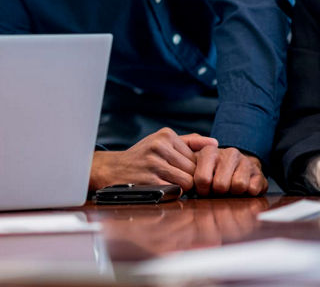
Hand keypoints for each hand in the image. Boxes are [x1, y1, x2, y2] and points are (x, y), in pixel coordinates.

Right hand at [89, 128, 218, 191]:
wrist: (113, 169)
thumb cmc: (142, 156)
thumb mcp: (161, 141)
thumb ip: (189, 142)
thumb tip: (215, 144)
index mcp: (165, 135)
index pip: (197, 156)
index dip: (193, 167)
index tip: (182, 170)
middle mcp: (159, 146)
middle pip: (194, 170)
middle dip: (189, 177)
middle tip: (175, 178)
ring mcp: (153, 163)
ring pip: (187, 182)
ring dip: (182, 186)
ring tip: (169, 182)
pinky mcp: (150, 180)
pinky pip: (176, 191)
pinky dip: (172, 192)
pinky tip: (161, 187)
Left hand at [191, 146, 267, 195]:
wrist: (237, 168)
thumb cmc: (211, 172)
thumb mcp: (194, 169)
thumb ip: (185, 173)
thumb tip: (183, 185)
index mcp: (209, 151)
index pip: (203, 179)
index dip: (203, 190)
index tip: (204, 188)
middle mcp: (229, 153)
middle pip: (221, 185)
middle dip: (218, 192)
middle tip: (218, 189)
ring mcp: (246, 161)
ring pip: (239, 186)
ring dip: (233, 193)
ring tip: (230, 188)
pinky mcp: (259, 173)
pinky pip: (253, 189)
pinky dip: (248, 193)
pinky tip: (243, 189)